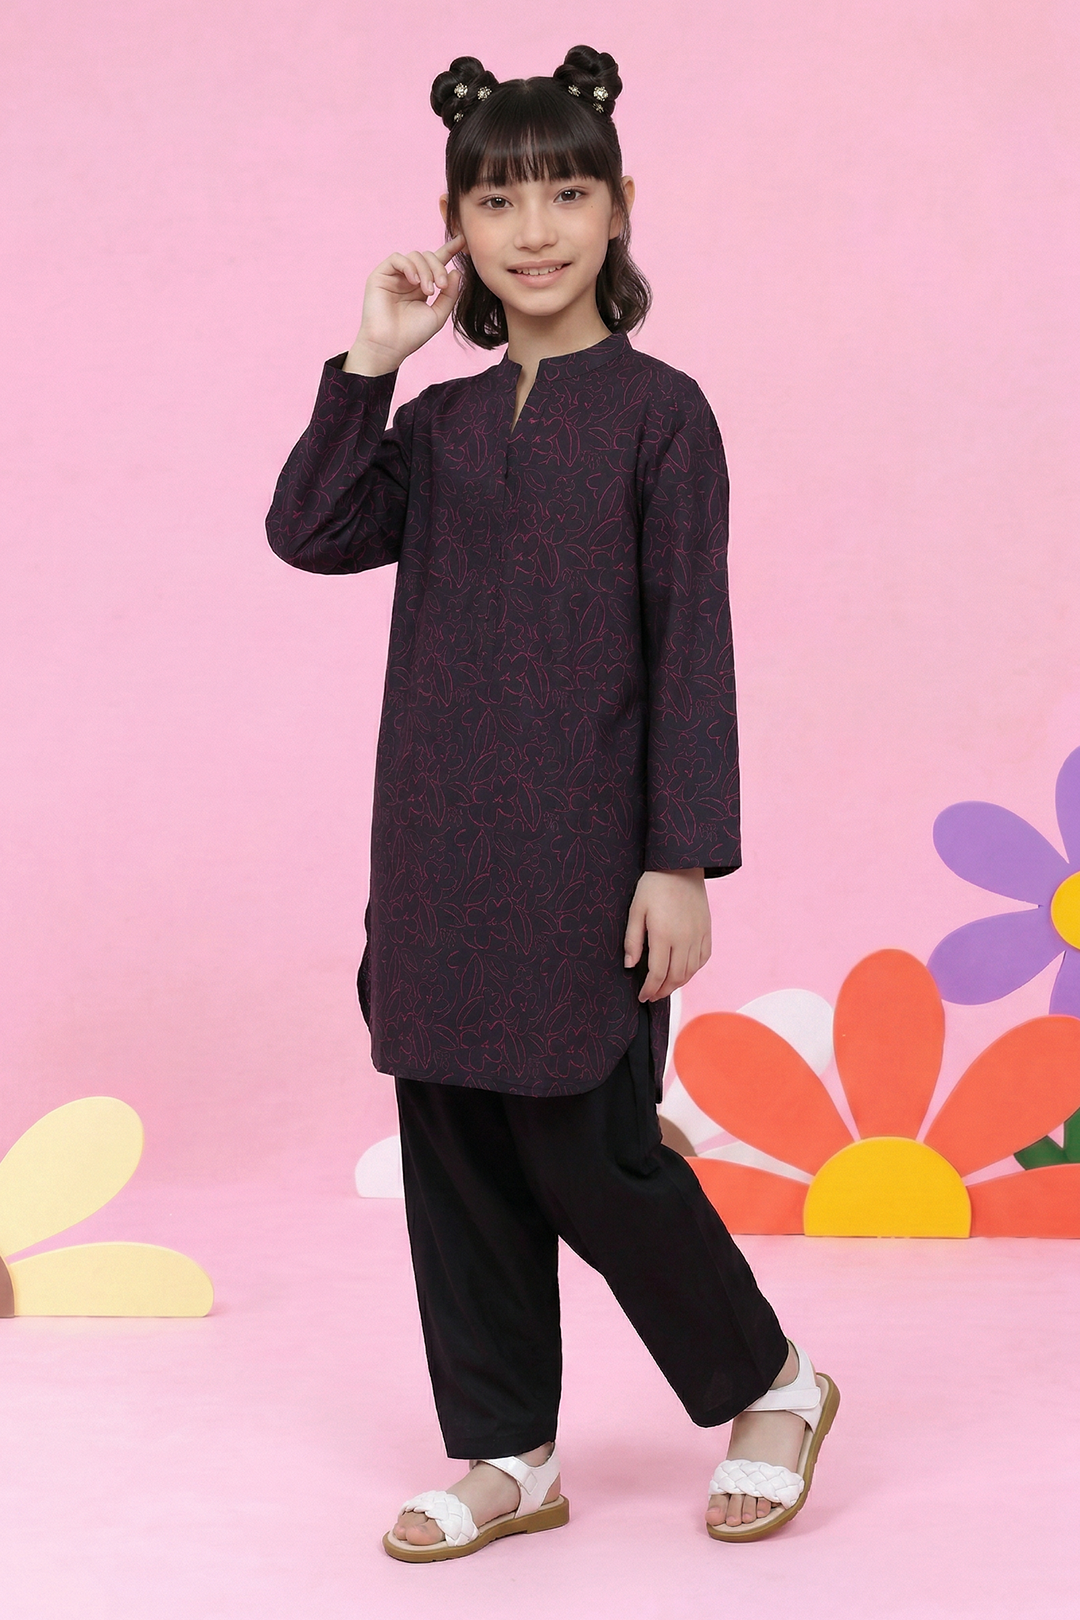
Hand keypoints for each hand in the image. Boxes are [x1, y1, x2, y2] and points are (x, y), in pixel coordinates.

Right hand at [343, 233, 465, 375]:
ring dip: (426, 271)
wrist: (389, 346)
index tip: (462, 240)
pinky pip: (398, 258)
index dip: (449, 250)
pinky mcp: (380, 275)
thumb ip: (450, 294)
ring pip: (415, 256)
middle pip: (428, 257)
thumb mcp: (438, 314)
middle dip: (439, 268)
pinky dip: (409, 267)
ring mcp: (394, 276)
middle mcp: (408, 278)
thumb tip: (456, 272)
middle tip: (442, 287)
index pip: (436, 263)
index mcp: (422, 286)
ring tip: (428, 291)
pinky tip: (415, 282)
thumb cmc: (412, 335)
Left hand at [623, 869, 711, 1001]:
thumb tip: (630, 965)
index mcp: (664, 935)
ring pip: (691, 971)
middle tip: (652, 996)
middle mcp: (684, 939)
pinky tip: (683, 972)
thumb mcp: (636, 910)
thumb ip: (633, 940)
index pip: (658, 973)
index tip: (642, 996)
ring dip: (677, 984)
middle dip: (663, 991)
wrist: (680, 866)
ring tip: (665, 987)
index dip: (649, 989)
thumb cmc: (654, 886)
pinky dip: (693, 970)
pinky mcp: (707, 931)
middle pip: (676, 977)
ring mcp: (698, 936)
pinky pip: (703, 959)